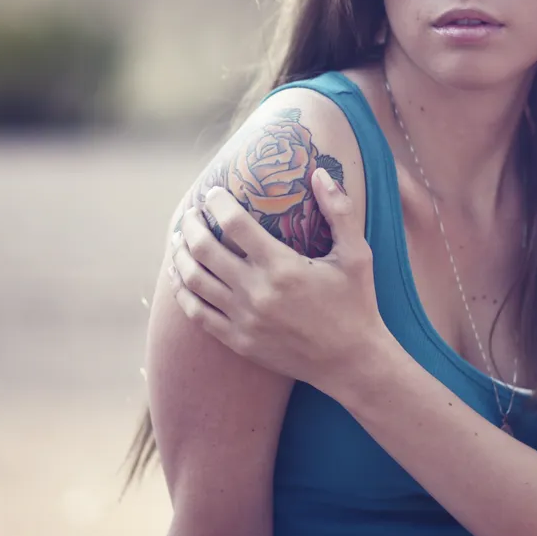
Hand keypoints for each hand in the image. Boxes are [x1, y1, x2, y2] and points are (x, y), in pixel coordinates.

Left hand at [167, 168, 391, 393]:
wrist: (352, 362)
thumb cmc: (357, 304)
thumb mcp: (356, 255)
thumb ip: (339, 211)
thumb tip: (320, 173)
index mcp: (282, 266)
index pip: (234, 224)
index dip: (218, 203)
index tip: (213, 193)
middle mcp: (257, 292)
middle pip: (204, 249)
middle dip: (191, 225)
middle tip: (191, 213)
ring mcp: (243, 319)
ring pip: (194, 280)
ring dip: (181, 255)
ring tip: (180, 240)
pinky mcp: (238, 341)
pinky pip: (197, 313)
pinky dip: (183, 291)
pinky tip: (180, 276)